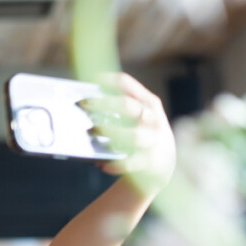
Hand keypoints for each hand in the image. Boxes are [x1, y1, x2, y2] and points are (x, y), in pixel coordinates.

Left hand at [81, 73, 176, 193]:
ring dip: (110, 132)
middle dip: (104, 104)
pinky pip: (130, 163)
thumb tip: (81, 106)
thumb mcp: (137, 117)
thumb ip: (117, 109)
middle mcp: (152, 119)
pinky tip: (101, 165)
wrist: (163, 165)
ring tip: (91, 132)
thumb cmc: (140, 135)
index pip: (126, 84)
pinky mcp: (149, 162)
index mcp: (147, 103)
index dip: (106, 80)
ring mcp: (153, 140)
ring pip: (133, 136)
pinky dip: (114, 164)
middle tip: (84, 104)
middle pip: (128, 106)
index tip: (89, 80)